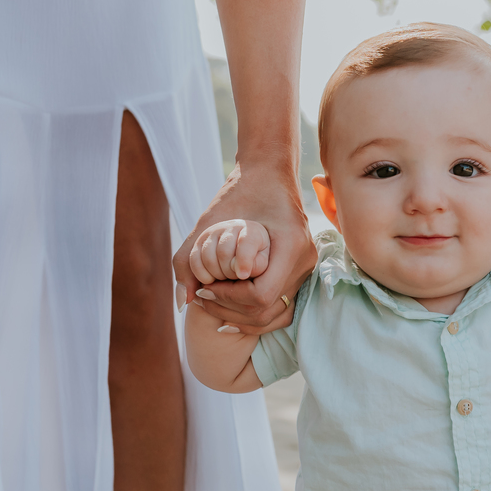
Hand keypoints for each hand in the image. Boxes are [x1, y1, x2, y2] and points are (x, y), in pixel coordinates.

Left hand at [173, 157, 315, 333]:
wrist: (268, 174)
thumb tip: (184, 304)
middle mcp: (305, 260)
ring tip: (213, 302)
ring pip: (276, 315)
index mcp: (290, 245)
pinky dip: (255, 312)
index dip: (228, 299)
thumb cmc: (238, 193)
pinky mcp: (301, 271)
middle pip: (267, 310)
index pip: (259, 296)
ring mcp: (307, 268)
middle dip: (230, 310)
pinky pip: (281, 307)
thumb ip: (187, 262)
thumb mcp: (209, 223)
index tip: (205, 287)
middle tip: (202, 297)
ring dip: (241, 316)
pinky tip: (232, 309)